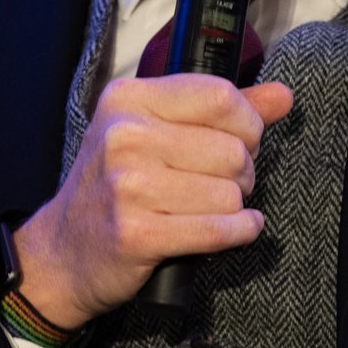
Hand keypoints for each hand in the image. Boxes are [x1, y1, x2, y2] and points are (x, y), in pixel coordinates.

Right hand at [12, 75, 294, 328]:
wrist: (64, 252)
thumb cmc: (118, 186)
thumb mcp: (156, 131)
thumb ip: (221, 110)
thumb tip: (283, 96)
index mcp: (128, 99)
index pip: (221, 97)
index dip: (247, 124)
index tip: (241, 141)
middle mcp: (124, 136)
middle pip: (232, 150)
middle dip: (242, 173)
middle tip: (220, 184)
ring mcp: (127, 186)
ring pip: (229, 194)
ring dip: (234, 208)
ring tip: (209, 208)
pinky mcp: (137, 234)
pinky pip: (218, 230)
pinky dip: (238, 232)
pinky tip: (234, 229)